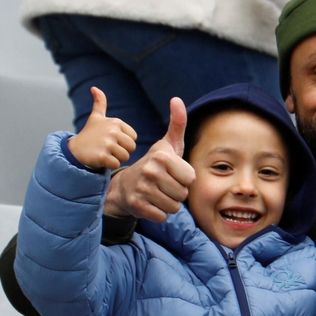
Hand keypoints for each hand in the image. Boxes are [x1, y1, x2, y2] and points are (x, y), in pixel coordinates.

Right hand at [67, 87, 136, 170]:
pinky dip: (110, 166)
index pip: (133, 137)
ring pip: (125, 157)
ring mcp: (107, 144)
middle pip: (131, 148)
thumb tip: (94, 88)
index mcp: (115, 122)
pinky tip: (101, 160)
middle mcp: (112, 131)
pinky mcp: (102, 156)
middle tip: (108, 150)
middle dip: (122, 152)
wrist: (74, 150)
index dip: (124, 142)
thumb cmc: (89, 134)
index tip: (112, 141)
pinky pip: (116, 164)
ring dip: (116, 159)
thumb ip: (99, 103)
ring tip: (105, 154)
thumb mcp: (96, 117)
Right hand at [103, 98, 194, 221]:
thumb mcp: (167, 144)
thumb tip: (176, 99)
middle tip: (164, 185)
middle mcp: (151, 172)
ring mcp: (143, 189)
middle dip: (177, 192)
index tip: (172, 173)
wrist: (125, 185)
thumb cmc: (154, 164)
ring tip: (158, 193)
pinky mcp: (137, 206)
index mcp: (162, 157)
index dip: (184, 178)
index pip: (191, 178)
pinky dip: (159, 213)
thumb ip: (177, 123)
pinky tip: (151, 203)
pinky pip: (162, 216)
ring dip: (168, 203)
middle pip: (183, 194)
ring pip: (174, 207)